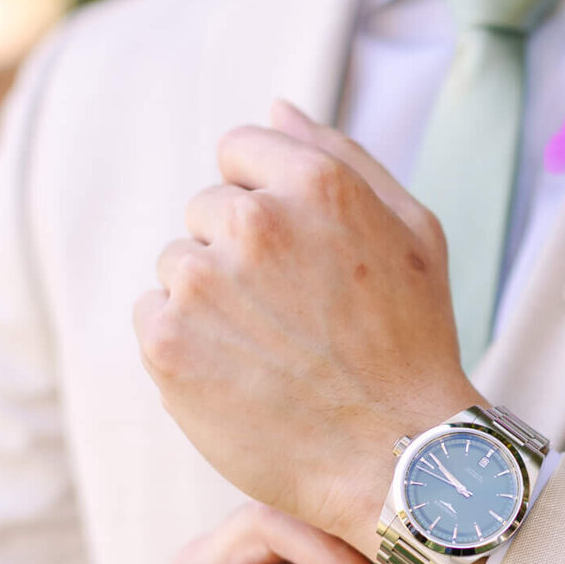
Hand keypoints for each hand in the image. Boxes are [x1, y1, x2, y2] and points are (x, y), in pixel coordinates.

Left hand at [132, 100, 482, 556]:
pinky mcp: (167, 342)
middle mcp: (253, 222)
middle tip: (291, 316)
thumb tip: (274, 105)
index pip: (238, 150)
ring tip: (268, 351)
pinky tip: (237, 376)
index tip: (293, 255)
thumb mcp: (412, 231)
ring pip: (177, 264)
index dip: (264, 200)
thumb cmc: (413, 344)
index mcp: (315, 183)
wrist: (397, 458)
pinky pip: (151, 314)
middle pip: (205, 209)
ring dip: (209, 299)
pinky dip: (184, 344)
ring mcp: (203, 282)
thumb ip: (341, 156)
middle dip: (238, 253)